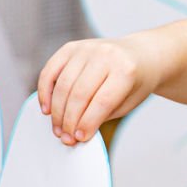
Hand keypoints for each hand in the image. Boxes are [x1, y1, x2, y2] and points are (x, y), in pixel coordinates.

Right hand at [37, 36, 159, 145]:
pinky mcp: (71, 47)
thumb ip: (102, 115)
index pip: (102, 102)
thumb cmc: (134, 82)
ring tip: (58, 129)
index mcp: (125, 70)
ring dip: (57, 111)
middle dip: (70, 121)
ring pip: (63, 85)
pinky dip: (45, 91)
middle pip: (79, 94)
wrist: (140, 55)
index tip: (79, 138)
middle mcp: (105, 54)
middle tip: (66, 138)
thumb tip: (75, 131)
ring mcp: (86, 48)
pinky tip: (47, 109)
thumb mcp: (128, 102)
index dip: (88, 123)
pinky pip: (50, 71)